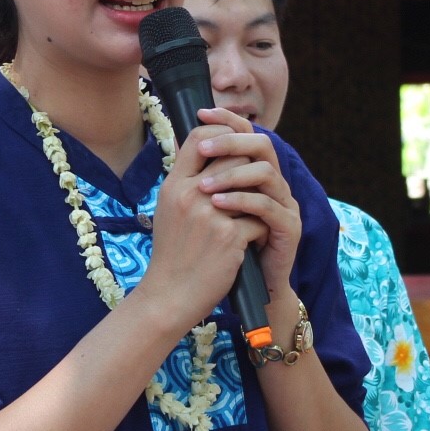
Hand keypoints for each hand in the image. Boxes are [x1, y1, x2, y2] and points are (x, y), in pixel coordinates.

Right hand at [144, 116, 271, 331]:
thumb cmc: (172, 254)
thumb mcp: (169, 210)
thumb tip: (205, 153)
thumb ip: (186, 182)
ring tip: (254, 217)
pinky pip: (259, 220)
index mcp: (174, 186)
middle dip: (249, 172)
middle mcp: (190, 195)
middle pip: (234, 158)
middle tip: (254, 189)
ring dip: (258, 201)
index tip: (236, 145)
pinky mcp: (230, 237)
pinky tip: (253, 244)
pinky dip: (260, 232)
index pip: (199, 138)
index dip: (222, 135)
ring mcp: (210, 215)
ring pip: (252, 186)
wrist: (170, 295)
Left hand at [186, 108, 301, 300]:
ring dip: (232, 174)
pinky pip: (267, 206)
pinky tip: (216, 205)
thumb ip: (204, 174)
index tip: (201, 113)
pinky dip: (240, 202)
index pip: (249, 133)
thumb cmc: (225, 246)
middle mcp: (276, 184)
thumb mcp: (209, 206)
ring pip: (266, 173)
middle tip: (202, 148)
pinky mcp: (289, 227)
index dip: (228, 120)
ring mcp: (286, 204)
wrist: (248, 288)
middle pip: (262, 145)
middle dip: (230, 142)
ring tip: (203, 187)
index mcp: (258, 174)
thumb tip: (182, 139)